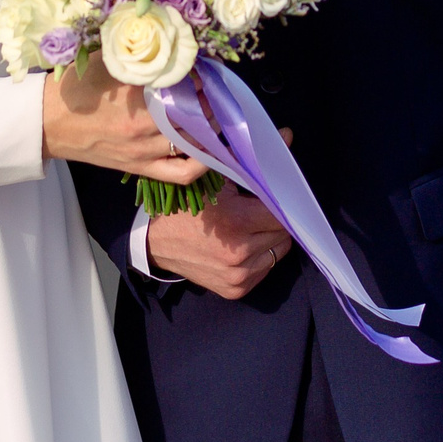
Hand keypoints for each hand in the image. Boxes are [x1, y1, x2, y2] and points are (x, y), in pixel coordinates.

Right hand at [40, 54, 207, 184]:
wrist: (48, 123)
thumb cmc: (76, 87)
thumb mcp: (106, 61)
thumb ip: (139, 55)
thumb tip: (170, 43)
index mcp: (136, 95)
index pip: (186, 84)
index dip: (200, 74)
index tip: (204, 66)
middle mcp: (144, 125)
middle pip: (195, 112)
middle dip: (209, 98)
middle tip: (213, 86)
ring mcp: (144, 150)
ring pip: (194, 140)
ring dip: (210, 125)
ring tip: (213, 110)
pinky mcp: (140, 168)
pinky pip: (181, 173)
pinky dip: (202, 163)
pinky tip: (211, 149)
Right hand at [144, 184, 292, 298]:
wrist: (158, 242)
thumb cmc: (188, 208)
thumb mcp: (216, 183)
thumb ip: (250, 173)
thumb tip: (284, 151)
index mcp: (237, 222)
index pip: (283, 213)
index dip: (281, 203)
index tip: (276, 197)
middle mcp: (240, 253)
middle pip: (283, 233)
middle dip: (274, 221)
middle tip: (257, 212)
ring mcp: (238, 276)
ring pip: (278, 252)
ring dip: (269, 240)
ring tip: (248, 230)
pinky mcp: (235, 290)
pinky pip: (265, 270)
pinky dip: (260, 258)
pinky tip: (242, 247)